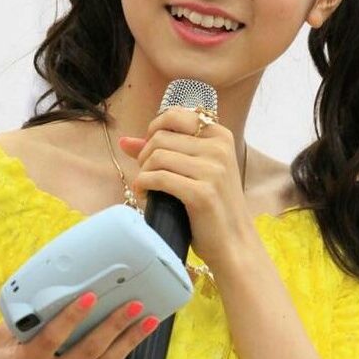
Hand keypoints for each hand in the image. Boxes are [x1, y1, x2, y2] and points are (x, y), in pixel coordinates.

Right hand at [0, 294, 159, 358]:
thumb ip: (20, 323)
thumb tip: (42, 292)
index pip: (53, 337)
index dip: (72, 316)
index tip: (91, 296)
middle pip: (89, 350)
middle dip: (116, 324)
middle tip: (135, 304)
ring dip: (129, 340)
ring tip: (149, 320)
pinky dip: (115, 357)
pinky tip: (130, 339)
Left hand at [119, 106, 254, 271]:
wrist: (234, 243)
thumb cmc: (213, 207)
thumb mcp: (194, 171)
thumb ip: (164, 151)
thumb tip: (125, 141)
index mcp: (220, 136)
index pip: (175, 116)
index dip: (154, 130)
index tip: (151, 150)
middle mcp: (219, 148)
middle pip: (161, 136)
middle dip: (145, 155)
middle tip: (146, 174)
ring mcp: (213, 170)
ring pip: (157, 156)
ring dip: (143, 172)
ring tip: (146, 187)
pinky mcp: (202, 193)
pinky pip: (158, 178)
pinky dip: (143, 185)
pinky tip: (144, 195)